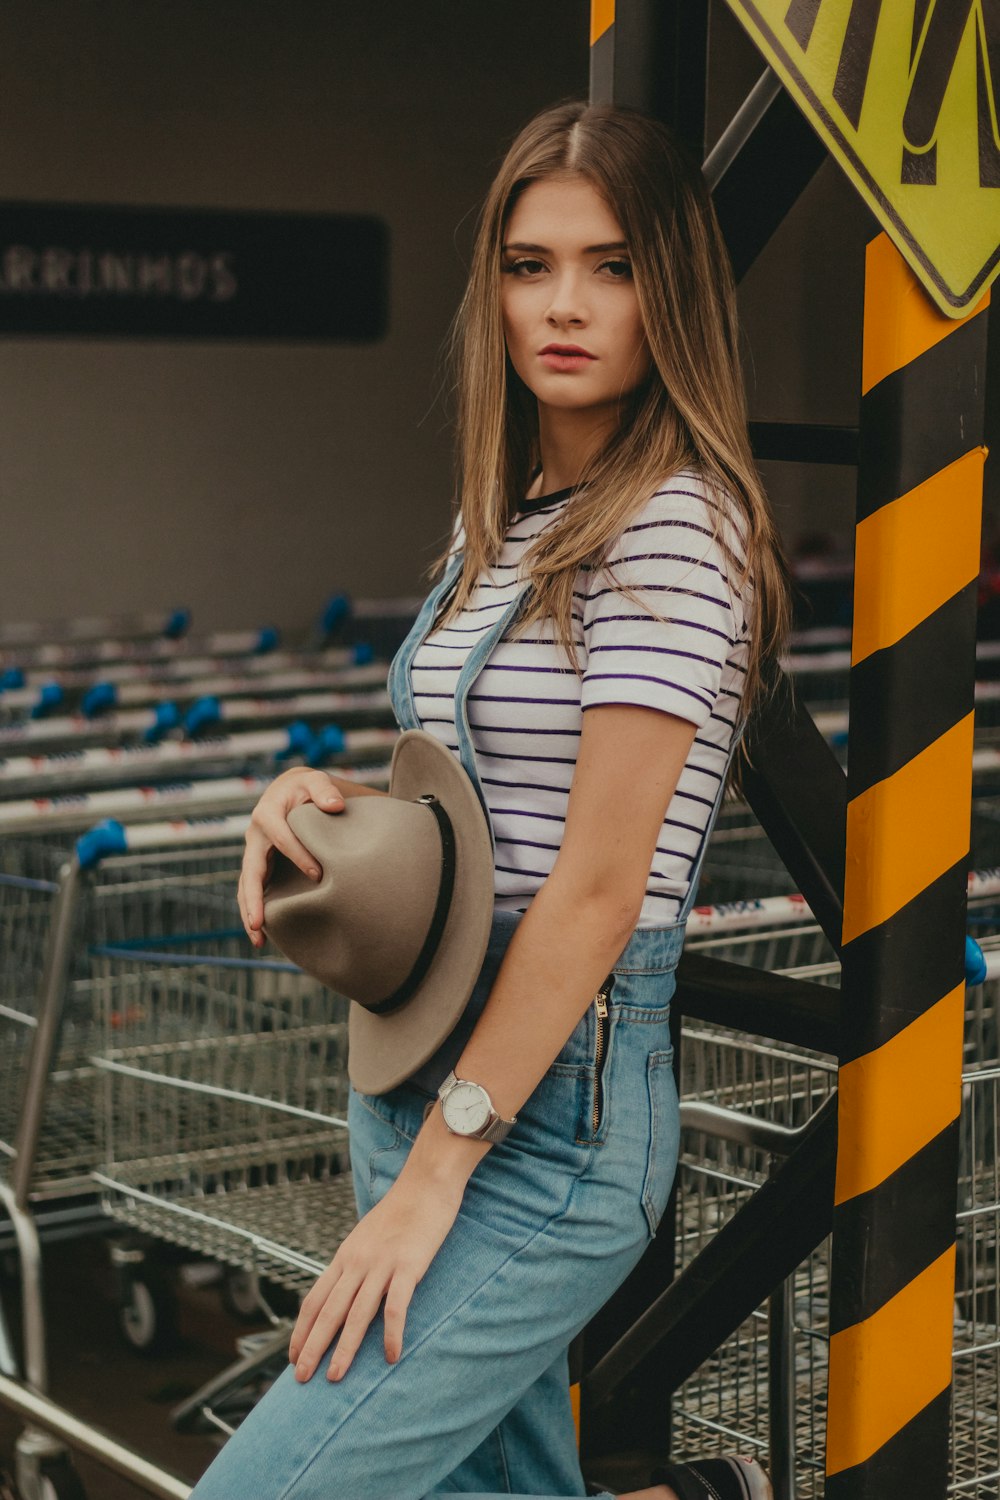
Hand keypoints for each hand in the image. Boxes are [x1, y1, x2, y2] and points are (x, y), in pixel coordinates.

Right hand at [238, 767, 344, 947]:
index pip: (282, 840)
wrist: (292, 791)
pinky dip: (254, 910)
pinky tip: (263, 934)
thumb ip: (324, 790)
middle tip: (258, 924)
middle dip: (254, 898)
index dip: (300, 857)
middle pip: (251, 871)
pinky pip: (252, 889)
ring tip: (257, 941)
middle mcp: (254, 836)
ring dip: (249, 912)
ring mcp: (253, 852)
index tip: (319, 875)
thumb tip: (336, 806)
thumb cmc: (307, 788)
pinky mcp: (258, 864)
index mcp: (267, 815)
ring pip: (246, 886)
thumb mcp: (315, 781)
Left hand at [288, 1170, 463, 1381]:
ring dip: (344, 1349)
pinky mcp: (408, 1265)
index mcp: (345, 1257)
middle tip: (300, 1378)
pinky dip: (391, 1333)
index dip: (301, 1331)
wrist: (425, 1183)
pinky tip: (390, 1356)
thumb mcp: (367, 1237)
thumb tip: (346, 1291)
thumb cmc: (400, 1211)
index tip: (292, 1357)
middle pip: (329, 1312)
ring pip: (356, 1314)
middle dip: (312, 1347)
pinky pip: (395, 1306)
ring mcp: (382, 1264)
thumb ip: (356, 1263)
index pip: (314, 1300)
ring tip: (335, 1377)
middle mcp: (357, 1262)